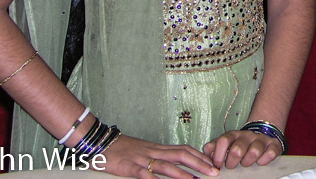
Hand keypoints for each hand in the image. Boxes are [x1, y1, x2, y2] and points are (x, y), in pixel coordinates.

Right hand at [96, 133, 218, 178]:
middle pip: (180, 155)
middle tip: (214, 171)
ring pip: (165, 165)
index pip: (184, 149)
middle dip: (199, 163)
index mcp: (158, 148)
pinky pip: (143, 174)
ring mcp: (142, 159)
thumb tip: (177, 164)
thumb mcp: (145, 151)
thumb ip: (160, 156)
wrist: (101, 142)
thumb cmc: (124, 149)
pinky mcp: (129, 167)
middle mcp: (154, 151)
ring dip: (181, 173)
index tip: (213, 163)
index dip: (200, 156)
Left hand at [204, 130, 281, 168]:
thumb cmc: (239, 144)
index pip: (223, 141)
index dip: (218, 156)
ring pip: (254, 152)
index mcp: (233, 135)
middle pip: (237, 150)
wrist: (262, 134)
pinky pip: (270, 153)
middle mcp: (246, 135)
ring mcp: (260, 139)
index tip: (218, 166)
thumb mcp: (226, 144)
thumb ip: (213, 148)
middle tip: (232, 166)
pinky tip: (260, 162)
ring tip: (246, 164)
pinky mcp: (273, 145)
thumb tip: (206, 155)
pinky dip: (264, 160)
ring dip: (248, 162)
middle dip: (232, 163)